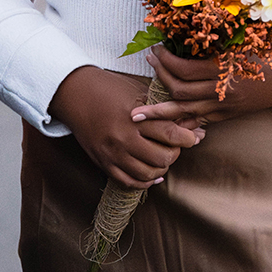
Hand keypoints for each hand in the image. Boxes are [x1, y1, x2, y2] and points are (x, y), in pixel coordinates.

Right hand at [49, 65, 204, 189]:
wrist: (76, 94)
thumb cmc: (110, 88)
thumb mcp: (137, 91)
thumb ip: (161, 109)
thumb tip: (192, 124)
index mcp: (134, 116)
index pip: (169, 133)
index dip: (187, 138)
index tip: (195, 136)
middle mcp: (123, 137)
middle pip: (161, 157)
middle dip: (175, 154)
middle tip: (177, 146)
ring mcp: (112, 153)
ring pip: (147, 174)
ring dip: (161, 168)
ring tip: (164, 158)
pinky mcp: (103, 163)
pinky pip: (129, 182)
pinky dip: (145, 182)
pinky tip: (152, 175)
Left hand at [133, 44, 271, 125]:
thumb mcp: (246, 37)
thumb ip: (220, 37)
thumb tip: (191, 28)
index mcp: (225, 69)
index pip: (184, 69)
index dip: (165, 61)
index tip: (156, 49)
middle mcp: (223, 92)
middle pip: (180, 92)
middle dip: (159, 79)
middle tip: (148, 63)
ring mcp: (227, 106)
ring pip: (187, 113)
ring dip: (162, 112)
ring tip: (139, 115)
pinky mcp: (231, 114)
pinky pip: (202, 122)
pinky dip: (184, 124)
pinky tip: (169, 128)